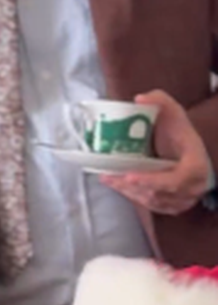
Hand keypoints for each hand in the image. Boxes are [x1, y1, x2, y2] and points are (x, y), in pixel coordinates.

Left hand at [99, 90, 211, 214]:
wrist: (190, 153)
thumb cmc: (180, 134)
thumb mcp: (174, 114)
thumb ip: (160, 101)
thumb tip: (139, 98)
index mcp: (196, 167)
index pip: (175, 180)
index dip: (152, 180)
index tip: (130, 175)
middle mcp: (191, 188)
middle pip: (156, 193)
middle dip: (130, 186)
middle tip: (109, 176)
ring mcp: (182, 201)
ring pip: (149, 201)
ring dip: (126, 191)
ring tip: (108, 178)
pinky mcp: (171, 207)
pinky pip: (149, 206)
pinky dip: (131, 195)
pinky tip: (117, 185)